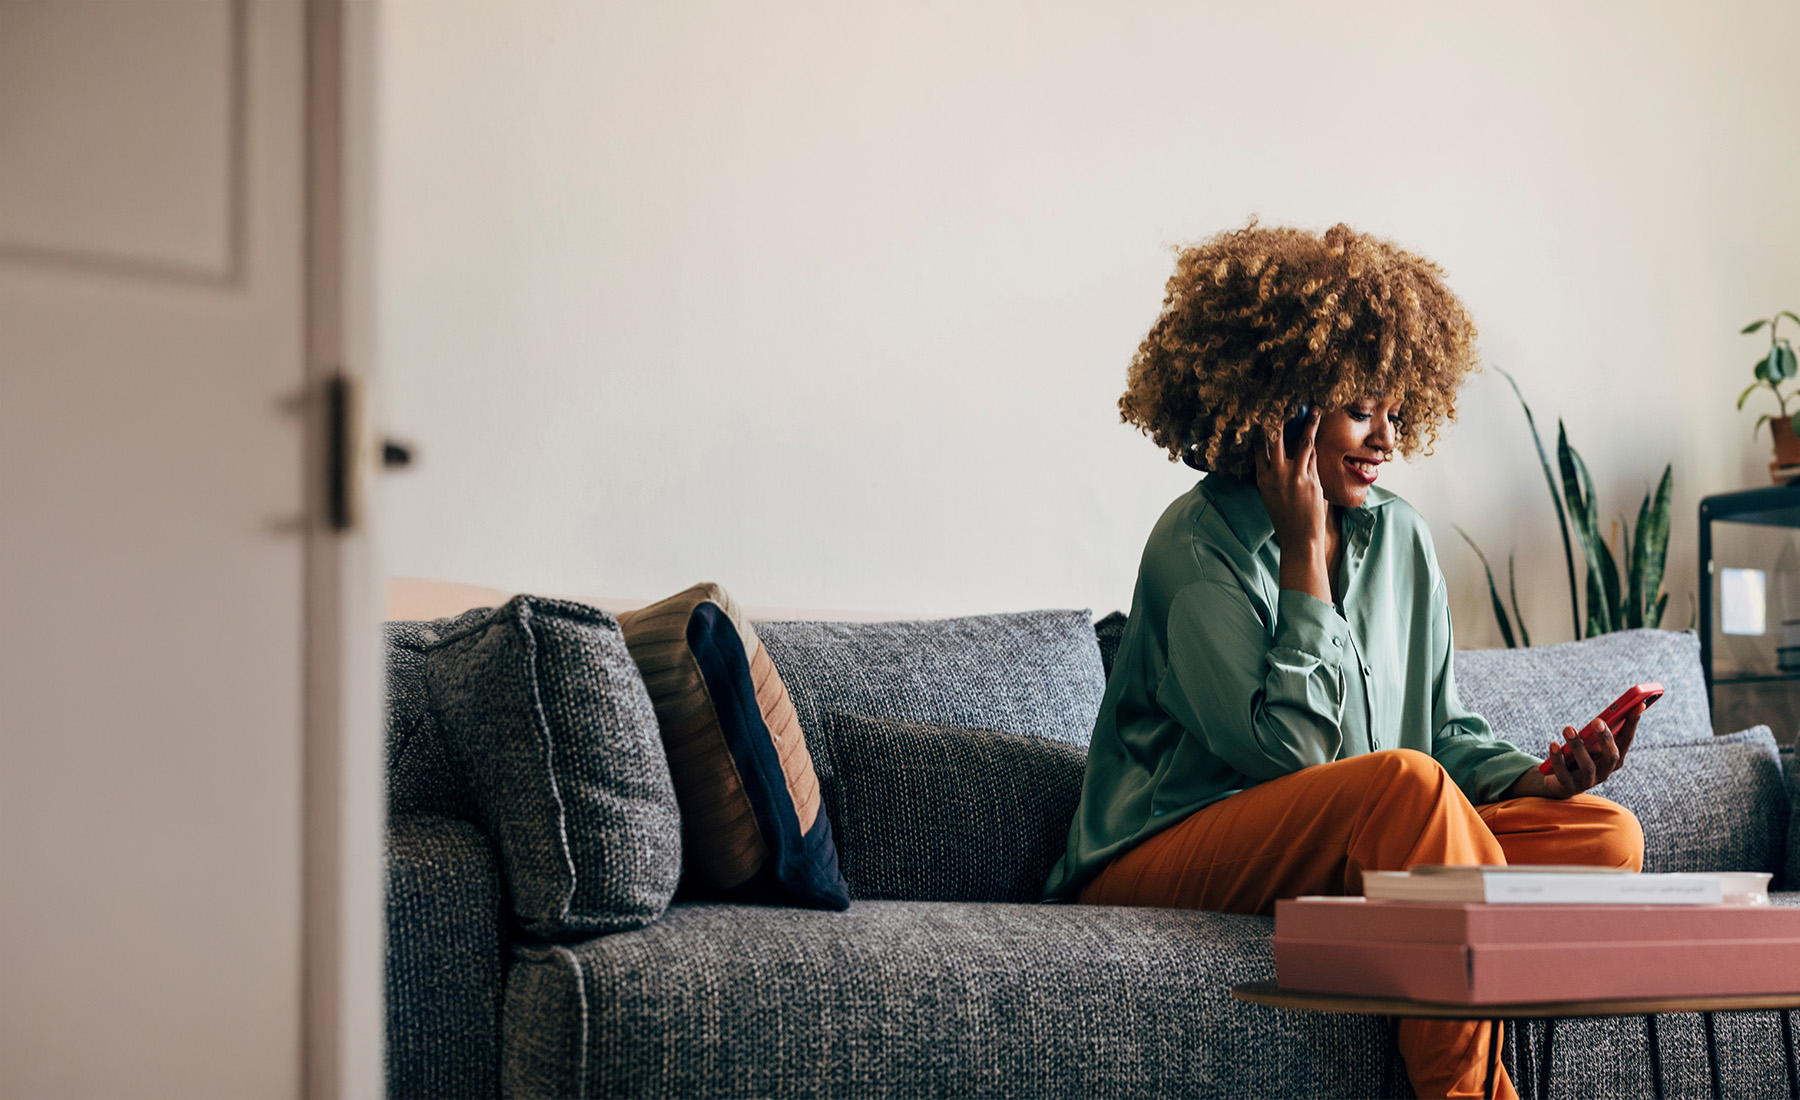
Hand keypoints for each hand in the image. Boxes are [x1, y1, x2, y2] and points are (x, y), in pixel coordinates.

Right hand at [1253, 408, 1329, 601]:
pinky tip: (1320, 425)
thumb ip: (1276, 476)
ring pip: (1299, 441)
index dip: (1260, 428)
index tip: (1263, 413)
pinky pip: (1312, 453)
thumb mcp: (1273, 496)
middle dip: (1277, 418)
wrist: (1298, 539)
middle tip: (1282, 399)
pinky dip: (1315, 437)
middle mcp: (1274, 474)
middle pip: (1273, 439)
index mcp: (1262, 478)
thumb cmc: (1287, 518)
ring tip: (1313, 407)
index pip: (1258, 447)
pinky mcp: (1309, 480)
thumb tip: (1282, 461)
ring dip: (1307, 422)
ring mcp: (1292, 476)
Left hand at [1503, 702, 1642, 799]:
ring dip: (1578, 746)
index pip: (1627, 740)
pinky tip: (1554, 744)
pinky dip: (1558, 758)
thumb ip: (1598, 730)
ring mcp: (1588, 782)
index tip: (1639, 704)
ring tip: (1568, 728)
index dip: (1633, 723)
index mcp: (1614, 759)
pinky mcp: (1569, 787)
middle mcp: (1605, 772)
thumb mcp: (1588, 742)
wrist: (1557, 782)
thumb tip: (1610, 710)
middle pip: (1611, 756)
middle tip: (1597, 720)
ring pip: (1587, 766)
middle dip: (1606, 738)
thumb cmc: (1577, 755)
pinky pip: (1563, 774)